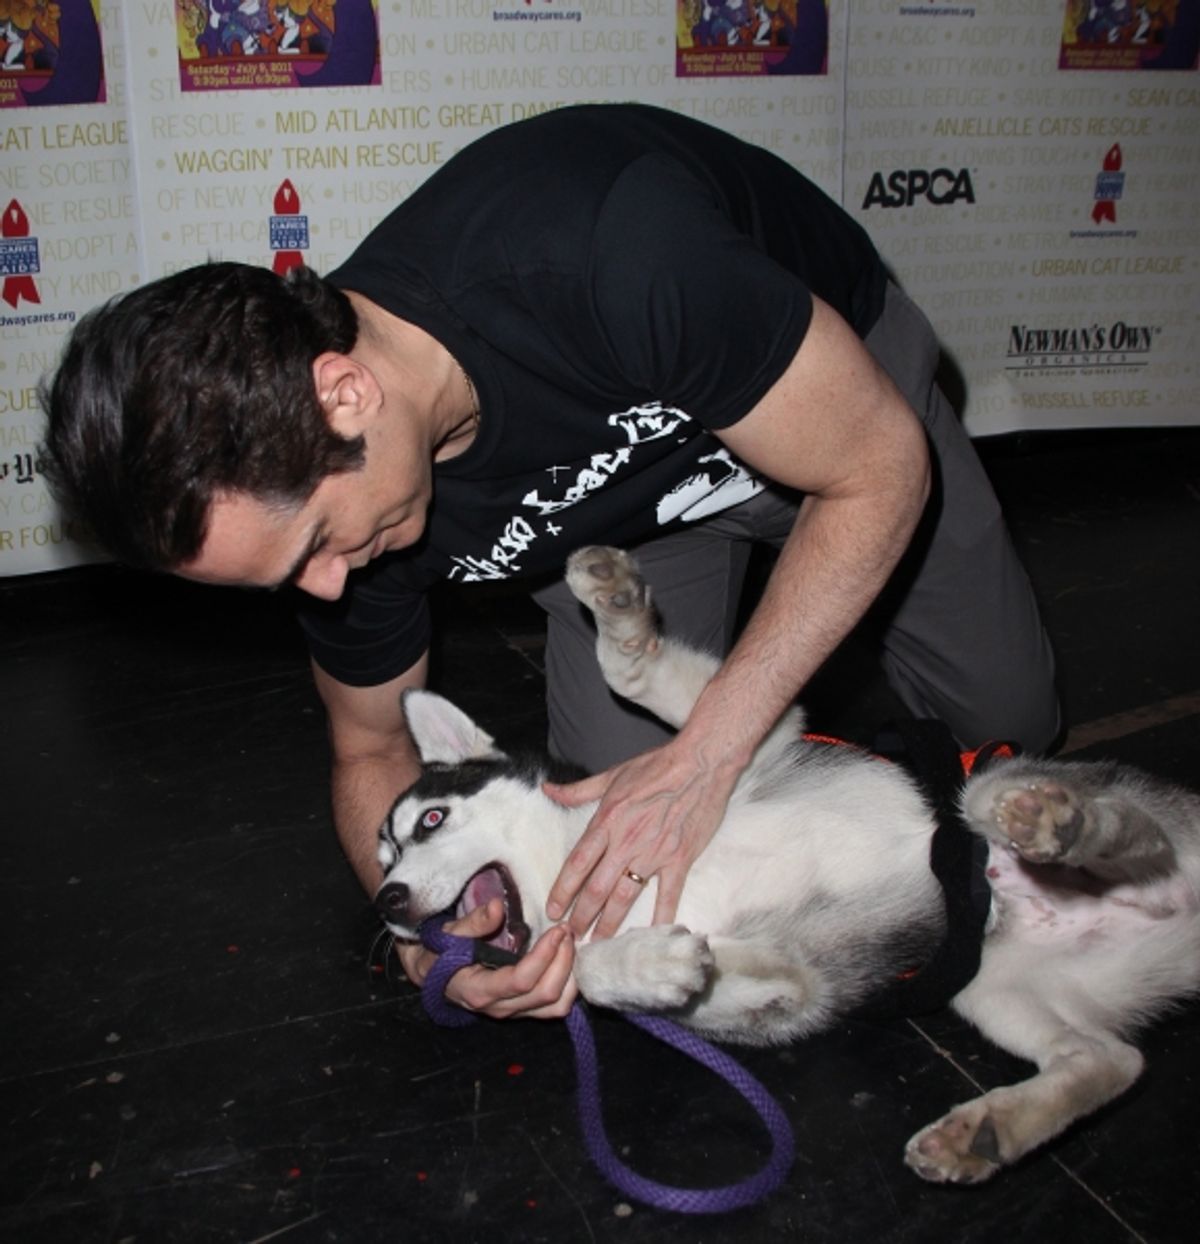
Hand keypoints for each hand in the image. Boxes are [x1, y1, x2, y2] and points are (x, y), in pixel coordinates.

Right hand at [395, 899, 577, 1018]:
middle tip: (566, 930)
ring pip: (555, 1007)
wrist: (431, 975)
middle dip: (563, 961)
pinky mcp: (521, 1011)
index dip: (544, 956)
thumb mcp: (450, 933)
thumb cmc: (440, 951)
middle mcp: (499, 1008)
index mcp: (479, 990)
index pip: (521, 981)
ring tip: (569, 943)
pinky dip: (568, 986)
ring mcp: (512, 1013)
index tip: (557, 929)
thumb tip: (498, 906)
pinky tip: (566, 961)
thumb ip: (474, 922)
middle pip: (545, 995)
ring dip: (570, 976)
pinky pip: (553, 1007)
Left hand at [543, 733, 740, 938]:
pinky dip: (660, 916)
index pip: (578, 862)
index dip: (563, 889)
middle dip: (582, 914)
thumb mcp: (613, 775)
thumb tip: (548, 790)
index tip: (553, 909)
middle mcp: (627, 841)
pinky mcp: (680, 858)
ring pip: (625, 895)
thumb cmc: (657, 765)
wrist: (701, 761)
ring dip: (610, 921)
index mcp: (608, 820)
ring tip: (599, 941)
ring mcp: (654, 852)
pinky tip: (652, 934)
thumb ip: (579, 790)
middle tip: (572, 935)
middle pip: (597, 887)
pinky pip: (668, 893)